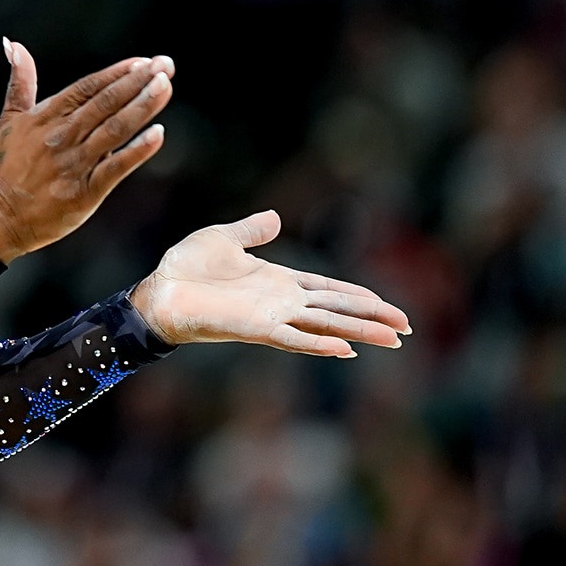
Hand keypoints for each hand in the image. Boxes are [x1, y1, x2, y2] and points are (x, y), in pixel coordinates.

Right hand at [0, 39, 174, 260]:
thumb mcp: (10, 119)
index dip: (117, 73)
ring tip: (165, 87)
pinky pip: (116, 167)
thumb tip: (15, 45)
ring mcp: (75, 163)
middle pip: (106, 102)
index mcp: (46, 116)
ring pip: (115, 129)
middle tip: (165, 65)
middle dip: (138, 81)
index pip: (88, 87)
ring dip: (143, 106)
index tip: (143, 61)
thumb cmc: (5, 167)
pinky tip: (158, 134)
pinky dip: (138, 150)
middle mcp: (62, 136)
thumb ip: (20, 81)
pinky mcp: (85, 191)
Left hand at [129, 210, 411, 355]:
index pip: (329, 289)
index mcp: (278, 281)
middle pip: (337, 308)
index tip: (388, 305)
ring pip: (326, 324)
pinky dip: (319, 343)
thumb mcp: (224, 238)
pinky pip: (293, 338)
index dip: (359, 296)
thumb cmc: (186, 268)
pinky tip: (345, 349)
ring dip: (358, 331)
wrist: (159, 290)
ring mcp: (272, 317)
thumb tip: (275, 216)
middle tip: (406, 327)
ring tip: (392, 339)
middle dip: (372, 316)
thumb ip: (252, 231)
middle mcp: (282, 302)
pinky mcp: (256, 329)